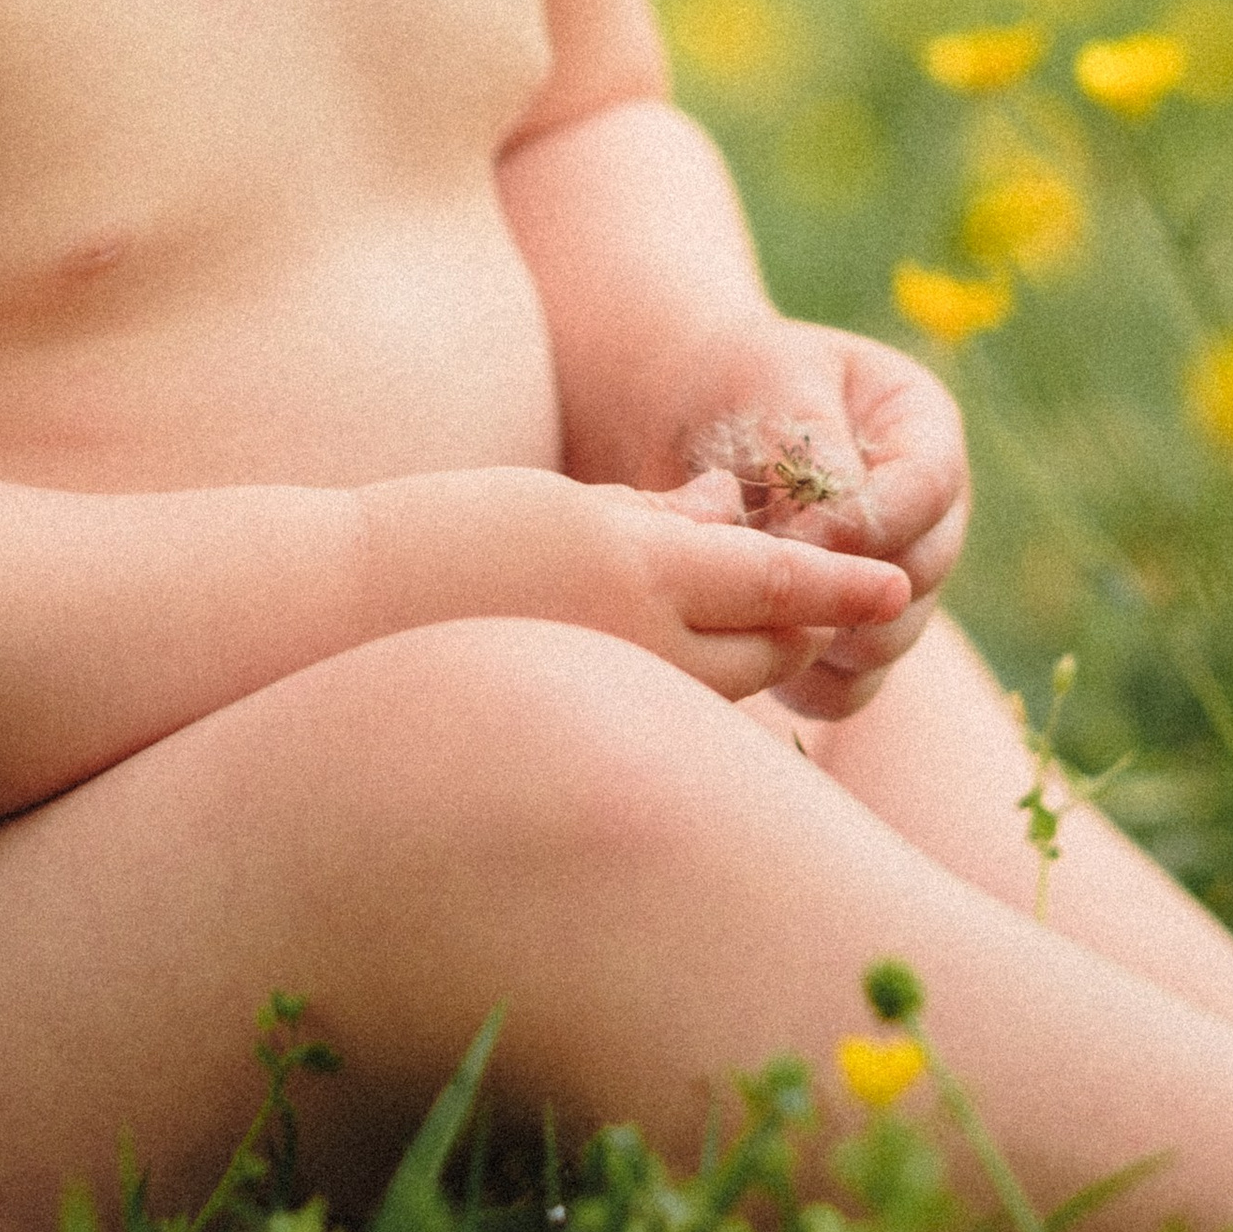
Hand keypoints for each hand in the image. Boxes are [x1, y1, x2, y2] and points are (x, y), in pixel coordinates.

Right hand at [363, 461, 910, 705]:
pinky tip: (673, 667)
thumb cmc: (443, 536)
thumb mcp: (558, 501)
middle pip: (767, 649)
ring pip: (722, 688)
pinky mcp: (585, 730)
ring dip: (749, 659)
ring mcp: (613, 697)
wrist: (335, 615)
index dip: (841, 587)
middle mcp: (639, 643)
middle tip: (824, 596)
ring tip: (760, 627)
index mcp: (636, 566)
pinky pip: (668, 715)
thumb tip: (727, 513)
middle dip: (801, 625)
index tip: (897, 587)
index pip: (772, 581)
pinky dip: (692, 689)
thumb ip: (653, 517)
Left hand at [681, 317, 970, 718]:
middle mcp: (927, 508)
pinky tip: (750, 653)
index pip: (929, 485)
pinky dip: (803, 681)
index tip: (796, 535)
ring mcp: (898, 575)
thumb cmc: (731, 386)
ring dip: (822, 635)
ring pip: (891, 638)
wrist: (685, 418)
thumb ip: (810, 452)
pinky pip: (850, 687)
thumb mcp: (770, 388)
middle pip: (921, 571)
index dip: (870, 519)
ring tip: (749, 609)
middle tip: (764, 584)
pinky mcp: (854, 633)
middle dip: (841, 583)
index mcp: (919, 424)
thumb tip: (830, 539)